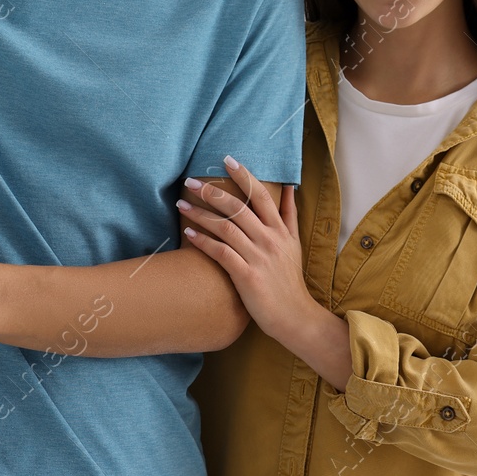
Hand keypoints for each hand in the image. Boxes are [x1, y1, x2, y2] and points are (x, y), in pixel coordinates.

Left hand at [177, 157, 315, 341]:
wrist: (294, 316)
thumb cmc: (289, 280)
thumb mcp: (294, 243)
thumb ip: (290, 214)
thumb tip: (288, 186)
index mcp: (280, 230)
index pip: (261, 195)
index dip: (244, 175)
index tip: (227, 160)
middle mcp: (270, 239)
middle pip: (238, 207)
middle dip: (212, 191)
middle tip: (191, 181)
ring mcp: (258, 257)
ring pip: (226, 227)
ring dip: (201, 213)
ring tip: (182, 204)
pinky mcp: (246, 276)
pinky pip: (221, 253)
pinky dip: (203, 241)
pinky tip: (188, 232)